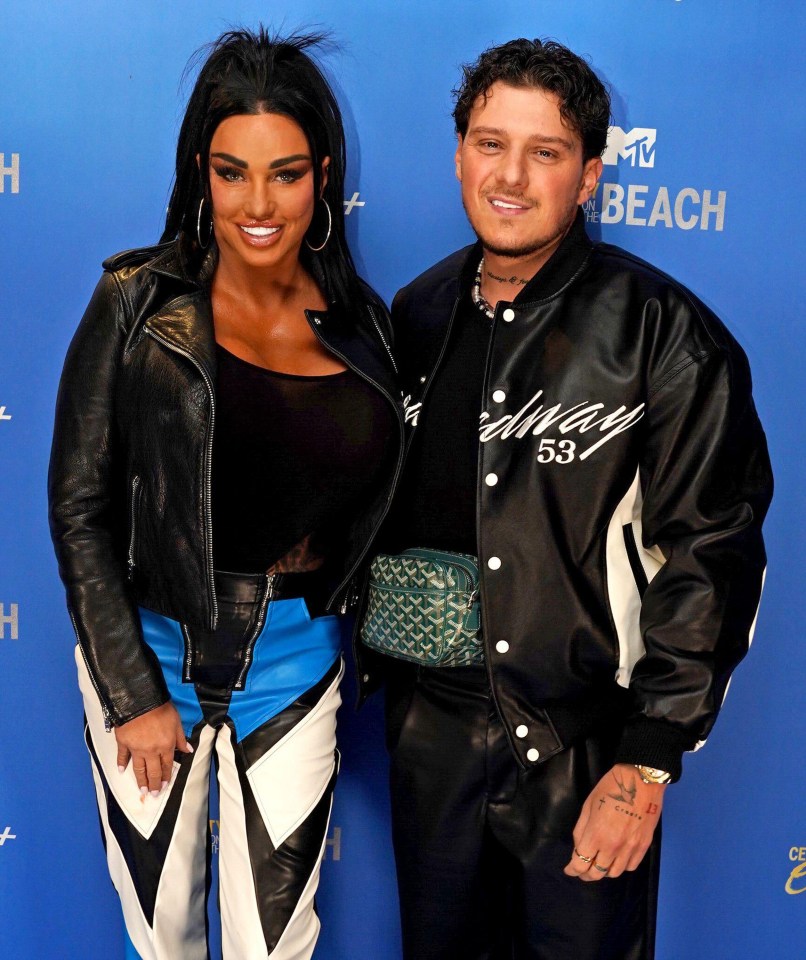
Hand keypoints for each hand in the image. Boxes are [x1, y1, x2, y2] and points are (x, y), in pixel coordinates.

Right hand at [115, 702, 192, 796]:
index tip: (165, 785)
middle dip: (154, 784)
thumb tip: (188, 750)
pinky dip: (122, 764)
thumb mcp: (177, 721)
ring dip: (140, 780)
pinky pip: (122, 756)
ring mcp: (136, 748)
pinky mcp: (124, 743)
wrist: (141, 701)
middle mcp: (151, 751)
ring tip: (142, 790)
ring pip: (139, 768)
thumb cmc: (161, 709)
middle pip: (153, 771)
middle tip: (154, 794)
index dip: (166, 776)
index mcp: (165, 746)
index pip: (167, 765)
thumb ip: (181, 738)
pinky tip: (122, 771)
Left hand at [563, 763, 665, 881]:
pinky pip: (631, 866)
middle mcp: (613, 847)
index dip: (572, 870)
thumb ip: (581, 829)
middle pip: (597, 873)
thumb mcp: (588, 805)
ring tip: (599, 864)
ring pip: (615, 873)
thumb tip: (579, 847)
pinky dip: (621, 867)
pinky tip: (617, 859)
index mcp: (596, 835)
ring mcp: (630, 849)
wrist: (641, 781)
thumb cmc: (610, 788)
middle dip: (586, 874)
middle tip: (582, 870)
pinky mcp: (644, 846)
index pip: (580, 864)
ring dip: (604, 872)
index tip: (569, 870)